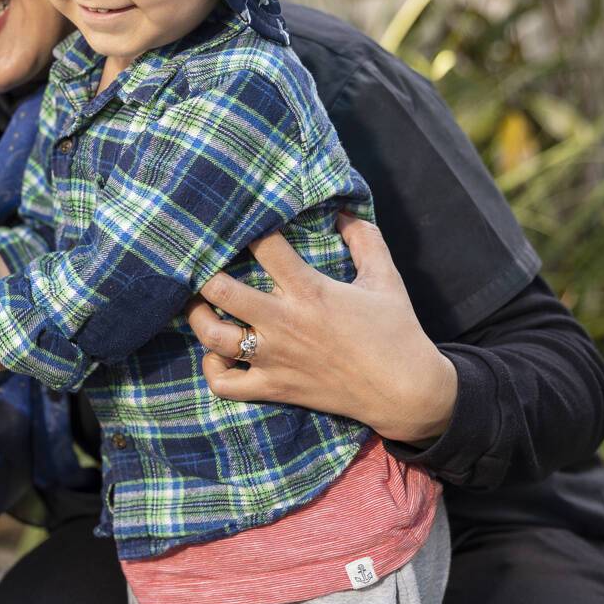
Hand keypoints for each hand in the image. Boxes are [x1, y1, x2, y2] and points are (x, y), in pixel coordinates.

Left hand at [189, 213, 457, 445]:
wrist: (406, 392)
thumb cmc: (396, 331)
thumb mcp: (385, 278)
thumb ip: (364, 239)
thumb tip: (344, 210)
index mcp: (310, 290)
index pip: (264, 246)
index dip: (250, 228)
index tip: (243, 222)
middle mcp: (284, 322)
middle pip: (221, 290)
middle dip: (205, 274)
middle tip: (202, 266)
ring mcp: (275, 358)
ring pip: (213, 337)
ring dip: (198, 318)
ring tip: (198, 305)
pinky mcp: (274, 388)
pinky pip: (224, 385)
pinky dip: (212, 370)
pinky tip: (218, 356)